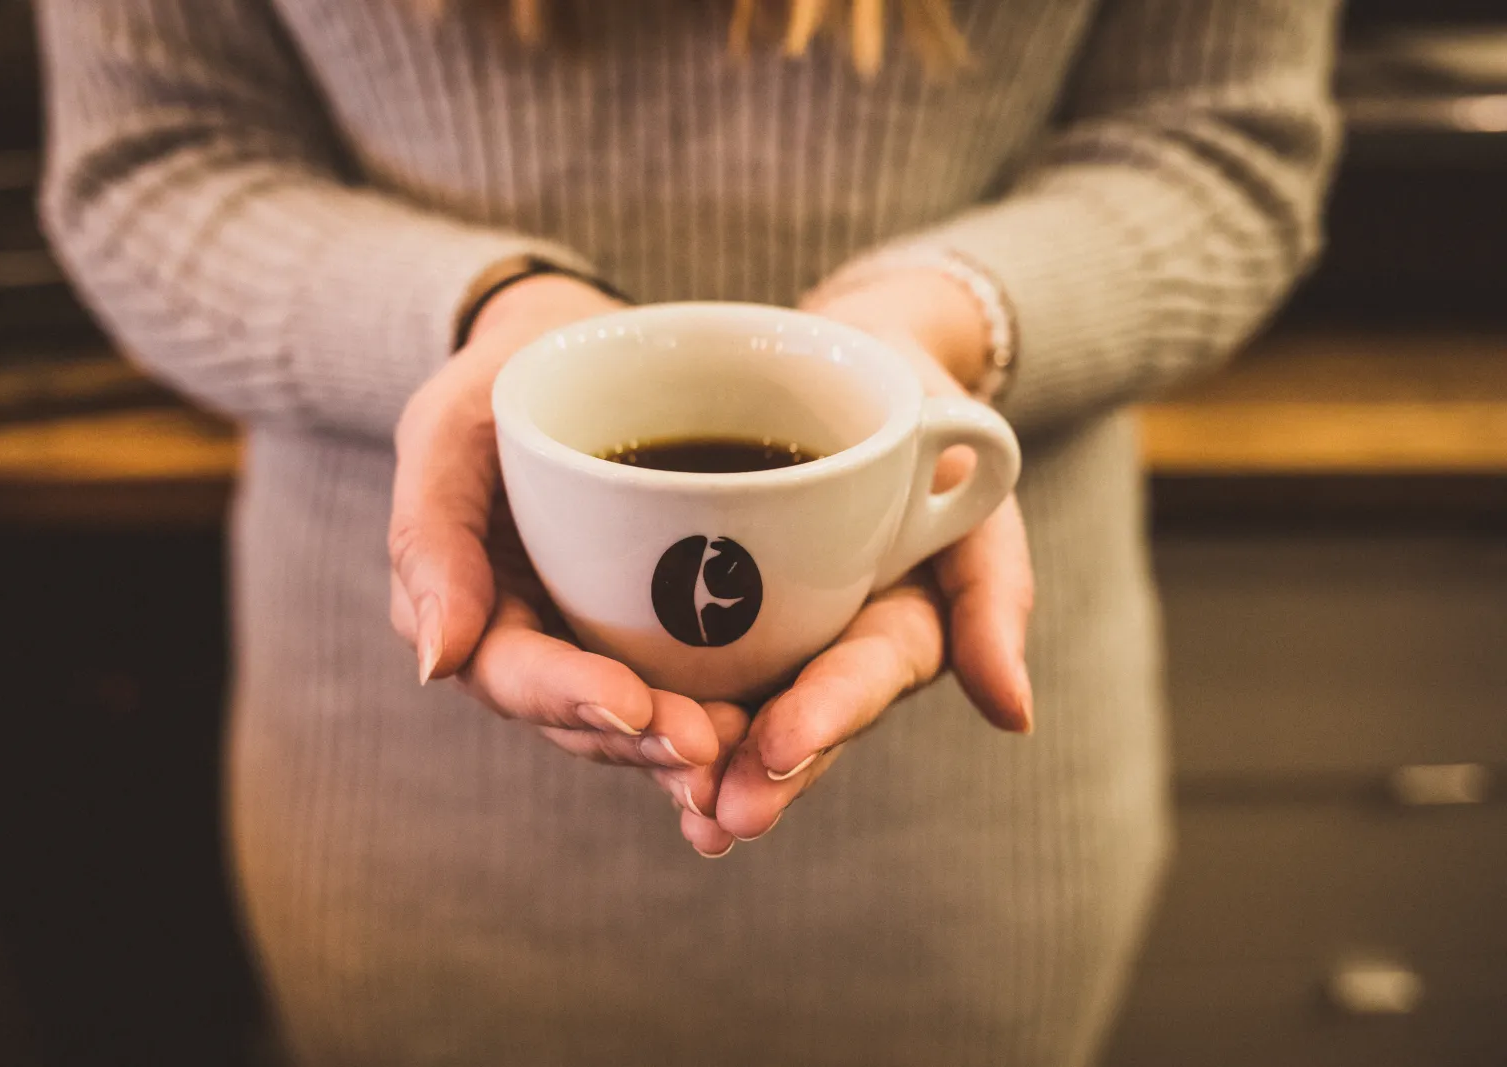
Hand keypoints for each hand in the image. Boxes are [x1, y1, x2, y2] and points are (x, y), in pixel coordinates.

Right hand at [388, 274, 740, 834]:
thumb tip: (434, 664)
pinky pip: (685, 690)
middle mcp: (531, 642)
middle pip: (580, 717)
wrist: (584, 348)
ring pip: (636, 722)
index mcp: (469, 606)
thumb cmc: (506, 377)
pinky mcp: (656, 636)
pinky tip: (772, 739)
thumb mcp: (451, 425)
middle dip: (642, 740)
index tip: (636, 704)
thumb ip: (429, 532)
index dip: (570, 695)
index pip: (510, 671)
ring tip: (746, 753)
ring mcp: (595, 644)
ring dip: (686, 748)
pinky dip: (723, 718)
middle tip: (710, 746)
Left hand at [698, 269, 1035, 846]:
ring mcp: (767, 630)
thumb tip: (1014, 714)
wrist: (838, 354)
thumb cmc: (915, 409)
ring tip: (672, 802)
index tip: (780, 745)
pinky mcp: (706, 604)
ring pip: (733, 706)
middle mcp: (827, 644)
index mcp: (896, 626)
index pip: (866, 674)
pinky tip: (606, 729)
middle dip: (758, 770)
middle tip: (719, 814)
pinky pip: (676, 655)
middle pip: (794, 718)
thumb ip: (995, 589)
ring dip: (701, 758)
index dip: (826, 714)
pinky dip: (648, 692)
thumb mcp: (972, 480)